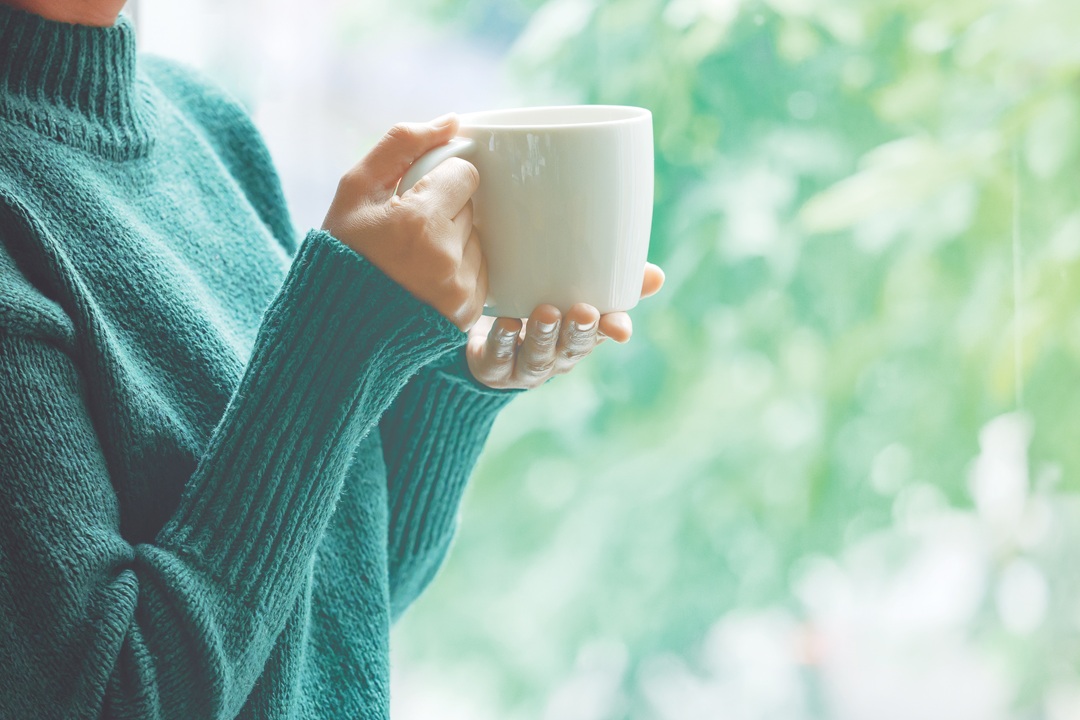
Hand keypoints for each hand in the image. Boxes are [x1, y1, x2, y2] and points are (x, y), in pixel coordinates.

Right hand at [321, 114, 486, 330]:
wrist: (339, 322)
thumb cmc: (344, 249)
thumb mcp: (355, 189)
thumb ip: (402, 144)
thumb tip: (453, 121)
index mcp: (419, 220)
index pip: (464, 175)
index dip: (438, 182)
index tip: (415, 198)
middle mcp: (446, 256)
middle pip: (471, 207)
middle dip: (444, 211)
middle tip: (408, 232)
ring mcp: (460, 289)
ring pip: (477, 239)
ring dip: (453, 241)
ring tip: (414, 259)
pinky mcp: (469, 311)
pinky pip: (480, 271)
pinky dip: (458, 269)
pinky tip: (425, 278)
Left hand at [465, 264, 665, 389]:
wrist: (483, 340)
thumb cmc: (535, 307)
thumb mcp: (571, 292)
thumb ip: (609, 281)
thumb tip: (657, 276)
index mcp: (578, 338)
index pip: (602, 335)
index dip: (612, 330)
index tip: (620, 326)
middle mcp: (555, 356)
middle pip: (571, 348)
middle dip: (578, 332)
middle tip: (583, 312)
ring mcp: (524, 366)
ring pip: (537, 356)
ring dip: (542, 336)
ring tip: (545, 314)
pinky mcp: (492, 368)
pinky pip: (497, 358)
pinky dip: (502, 342)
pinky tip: (504, 324)